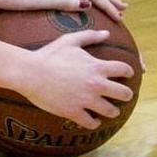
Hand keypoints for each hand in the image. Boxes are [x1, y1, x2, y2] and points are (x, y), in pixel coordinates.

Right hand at [18, 30, 134, 128]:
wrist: (28, 72)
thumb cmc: (47, 55)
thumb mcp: (68, 41)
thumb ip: (89, 36)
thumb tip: (107, 33)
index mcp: (97, 67)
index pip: (124, 70)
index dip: (128, 72)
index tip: (126, 74)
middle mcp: (96, 84)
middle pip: (124, 94)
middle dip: (125, 94)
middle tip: (120, 95)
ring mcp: (86, 100)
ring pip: (111, 111)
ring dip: (111, 110)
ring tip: (107, 109)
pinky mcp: (74, 112)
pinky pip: (92, 123)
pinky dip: (93, 122)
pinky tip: (91, 119)